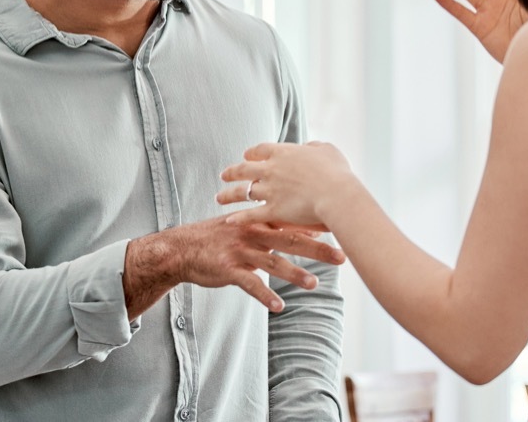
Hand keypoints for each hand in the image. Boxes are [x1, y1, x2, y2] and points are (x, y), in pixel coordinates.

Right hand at [123, 214, 343, 317]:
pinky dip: (264, 296)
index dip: (319, 226)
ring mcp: (240, 250)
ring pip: (272, 263)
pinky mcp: (228, 269)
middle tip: (341, 256)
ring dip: (295, 274)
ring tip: (314, 284)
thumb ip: (280, 230)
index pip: (294, 221)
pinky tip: (278, 307)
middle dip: (317, 249)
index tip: (344, 229)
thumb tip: (314, 234)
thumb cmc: (221, 237)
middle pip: (290, 240)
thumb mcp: (249, 227)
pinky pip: (249, 284)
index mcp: (260, 221)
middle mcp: (253, 232)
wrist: (183, 248)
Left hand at [217, 141, 358, 229]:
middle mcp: (271, 170)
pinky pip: (250, 215)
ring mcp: (270, 191)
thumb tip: (310, 146)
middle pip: (244, 169)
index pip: (259, 150)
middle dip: (232, 172)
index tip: (246, 156)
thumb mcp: (328, 150)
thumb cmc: (337, 172)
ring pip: (243, 192)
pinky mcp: (273, 211)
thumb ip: (315, 147)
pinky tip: (229, 221)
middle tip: (223, 175)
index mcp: (283, 152)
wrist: (336, 195)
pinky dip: (239, 218)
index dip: (251, 153)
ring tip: (219, 198)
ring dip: (228, 195)